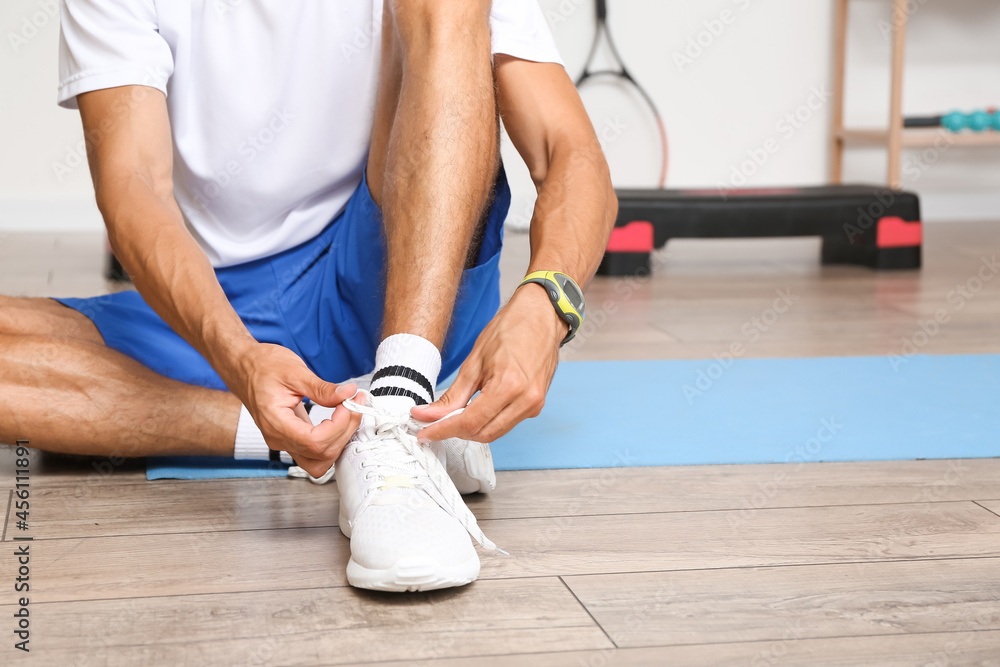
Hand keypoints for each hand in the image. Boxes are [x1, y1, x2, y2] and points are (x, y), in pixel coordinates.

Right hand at [236, 343, 361, 476]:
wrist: (243, 367)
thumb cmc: (262, 366)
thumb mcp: (294, 371)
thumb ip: (322, 388)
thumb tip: (348, 393)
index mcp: (276, 423)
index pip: (314, 441)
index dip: (338, 426)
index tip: (348, 403)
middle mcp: (278, 438)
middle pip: (321, 453)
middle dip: (345, 429)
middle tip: (355, 403)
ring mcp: (284, 441)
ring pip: (319, 460)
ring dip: (340, 441)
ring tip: (349, 414)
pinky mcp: (290, 438)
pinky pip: (315, 452)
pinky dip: (332, 441)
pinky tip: (340, 420)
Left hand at [412, 284, 564, 442]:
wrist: (540, 317)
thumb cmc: (509, 330)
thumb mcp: (474, 361)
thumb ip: (452, 395)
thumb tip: (429, 415)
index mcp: (509, 385)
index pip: (470, 422)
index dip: (443, 430)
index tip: (425, 433)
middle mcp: (526, 400)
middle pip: (483, 433)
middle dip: (456, 432)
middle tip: (434, 423)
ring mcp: (534, 405)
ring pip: (495, 433)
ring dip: (472, 429)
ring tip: (453, 416)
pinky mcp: (536, 406)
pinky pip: (506, 423)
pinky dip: (487, 422)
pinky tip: (475, 410)